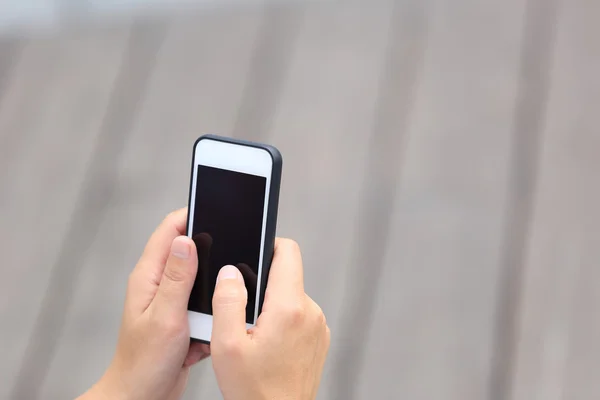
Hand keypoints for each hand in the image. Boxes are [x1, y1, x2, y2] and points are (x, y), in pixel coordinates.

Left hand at [79, 208, 208, 399]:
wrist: (142, 396)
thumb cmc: (144, 363)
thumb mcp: (165, 317)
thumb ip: (177, 278)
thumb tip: (187, 240)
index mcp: (149, 276)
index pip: (170, 230)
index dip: (192, 214)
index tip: (217, 207)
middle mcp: (159, 283)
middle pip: (189, 249)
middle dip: (212, 250)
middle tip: (232, 252)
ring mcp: (171, 300)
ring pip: (201, 278)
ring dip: (212, 288)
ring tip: (217, 303)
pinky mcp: (182, 317)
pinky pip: (204, 304)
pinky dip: (211, 311)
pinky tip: (210, 328)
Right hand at [211, 238, 329, 399]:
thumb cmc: (254, 392)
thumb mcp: (227, 345)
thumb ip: (227, 301)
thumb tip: (230, 272)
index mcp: (289, 308)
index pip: (288, 252)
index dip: (268, 245)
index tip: (252, 253)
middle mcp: (310, 313)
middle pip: (286, 276)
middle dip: (262, 285)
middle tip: (242, 312)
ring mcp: (318, 327)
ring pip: (290, 297)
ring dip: (271, 306)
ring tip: (254, 335)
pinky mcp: (319, 339)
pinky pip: (299, 315)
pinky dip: (283, 321)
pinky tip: (268, 345)